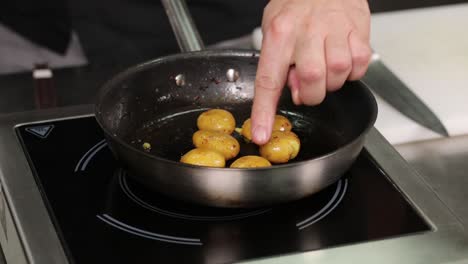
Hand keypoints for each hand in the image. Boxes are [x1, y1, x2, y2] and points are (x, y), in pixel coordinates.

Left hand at [250, 0, 370, 143]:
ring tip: (325, 67)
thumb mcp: (274, 27)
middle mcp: (307, 31)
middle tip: (307, 85)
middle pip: (312, 81)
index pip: (269, 80)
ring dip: (332, 82)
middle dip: (311, 93)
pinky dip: (352, 72)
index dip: (265, 112)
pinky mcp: (358, 29)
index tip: (263, 133)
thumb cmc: (296, 4)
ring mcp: (335, 29)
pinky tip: (342, 60)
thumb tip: (295, 91)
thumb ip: (281, 61)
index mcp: (279, 33)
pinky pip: (359, 65)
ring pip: (338, 75)